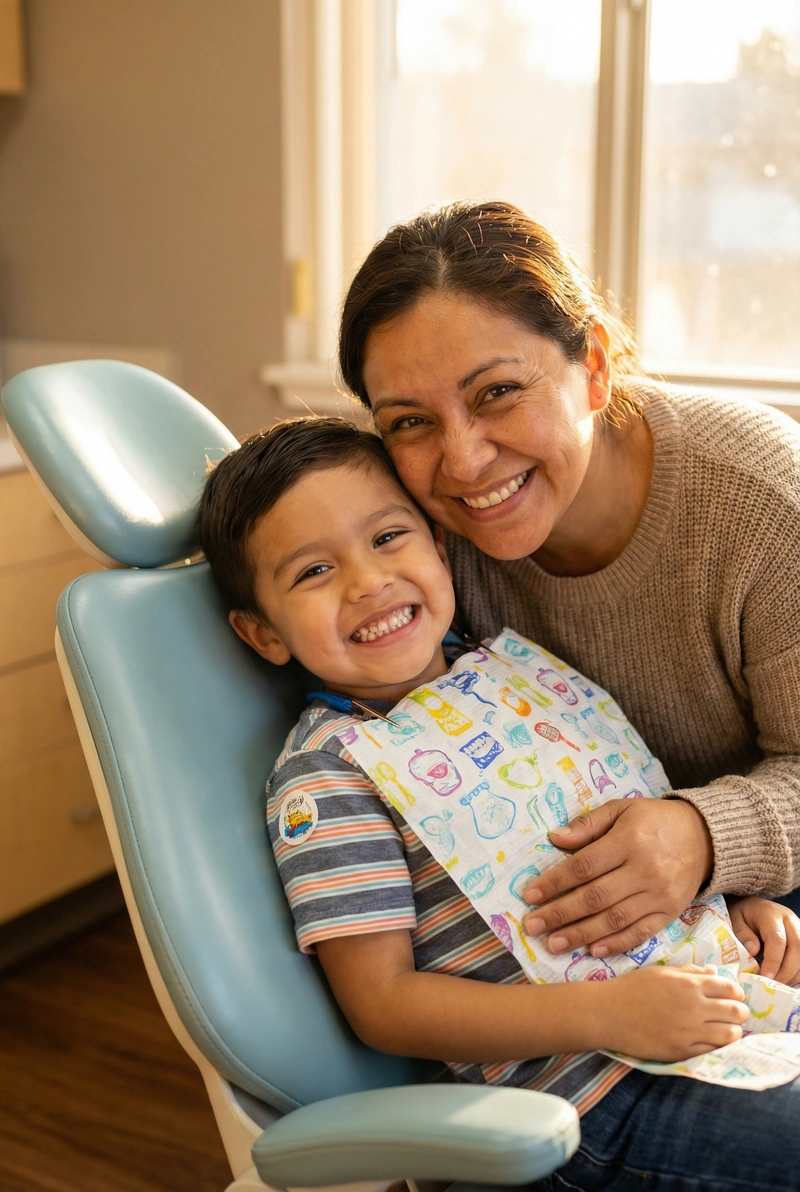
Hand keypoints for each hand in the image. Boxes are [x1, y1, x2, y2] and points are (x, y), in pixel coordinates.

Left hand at [523, 797, 712, 956]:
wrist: (706, 837)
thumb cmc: (655, 820)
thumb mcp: (621, 809)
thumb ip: (588, 824)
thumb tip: (554, 838)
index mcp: (628, 841)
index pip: (584, 866)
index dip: (555, 882)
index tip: (529, 895)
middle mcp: (643, 871)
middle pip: (595, 898)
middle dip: (560, 914)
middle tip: (532, 925)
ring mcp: (658, 895)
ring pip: (614, 920)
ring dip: (581, 934)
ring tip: (553, 943)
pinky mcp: (670, 912)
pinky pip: (640, 933)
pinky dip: (616, 944)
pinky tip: (593, 951)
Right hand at [599, 964, 747, 1061]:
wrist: (607, 1013)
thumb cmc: (631, 988)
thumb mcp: (661, 972)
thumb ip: (690, 972)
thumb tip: (715, 972)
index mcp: (689, 984)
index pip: (729, 988)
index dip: (736, 993)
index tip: (733, 997)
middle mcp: (693, 1007)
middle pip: (735, 1012)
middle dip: (740, 1013)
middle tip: (735, 1015)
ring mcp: (688, 1031)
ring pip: (729, 1035)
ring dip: (732, 1031)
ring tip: (725, 1030)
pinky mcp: (681, 1051)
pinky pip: (711, 1051)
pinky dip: (716, 1046)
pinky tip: (710, 1041)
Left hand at [728, 896, 799, 984]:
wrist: (752, 904)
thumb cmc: (741, 913)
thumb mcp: (734, 918)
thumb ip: (742, 933)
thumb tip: (754, 951)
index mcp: (771, 914)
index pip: (777, 939)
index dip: (773, 961)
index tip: (765, 977)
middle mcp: (789, 920)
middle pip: (797, 948)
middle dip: (786, 971)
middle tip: (772, 985)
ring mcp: (798, 927)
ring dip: (794, 973)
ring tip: (778, 984)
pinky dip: (798, 970)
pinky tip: (786, 978)